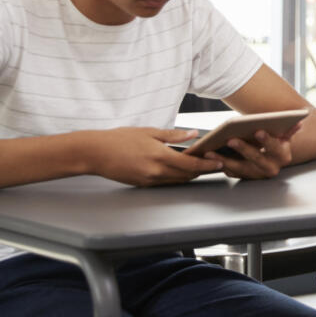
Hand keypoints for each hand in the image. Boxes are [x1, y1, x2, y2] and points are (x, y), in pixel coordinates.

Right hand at [82, 127, 225, 186]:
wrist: (94, 154)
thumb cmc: (120, 139)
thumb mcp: (149, 132)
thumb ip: (173, 136)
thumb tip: (194, 134)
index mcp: (160, 157)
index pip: (191, 165)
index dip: (208, 165)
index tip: (220, 162)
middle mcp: (156, 172)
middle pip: (187, 175)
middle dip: (202, 170)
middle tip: (215, 163)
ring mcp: (149, 180)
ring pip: (177, 180)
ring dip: (190, 174)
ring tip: (202, 166)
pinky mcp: (142, 184)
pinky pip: (165, 182)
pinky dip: (176, 177)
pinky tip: (181, 169)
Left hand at [205, 124, 301, 180]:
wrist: (275, 159)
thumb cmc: (277, 143)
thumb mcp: (285, 136)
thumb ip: (290, 129)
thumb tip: (300, 121)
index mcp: (283, 156)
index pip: (275, 147)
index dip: (267, 140)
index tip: (258, 130)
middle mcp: (272, 168)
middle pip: (256, 159)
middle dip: (243, 149)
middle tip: (231, 139)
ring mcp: (258, 175)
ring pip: (240, 169)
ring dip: (224, 160)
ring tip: (211, 151)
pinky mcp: (246, 177)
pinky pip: (232, 173)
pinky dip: (221, 166)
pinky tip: (211, 159)